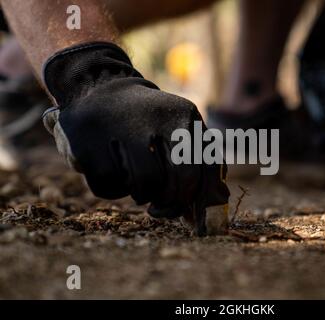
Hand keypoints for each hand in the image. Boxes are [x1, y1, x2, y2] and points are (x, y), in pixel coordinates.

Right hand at [42, 42, 228, 234]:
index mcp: (184, 115)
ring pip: (146, 187)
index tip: (194, 216)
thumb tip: (217, 202)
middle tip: (161, 206)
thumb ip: (199, 161)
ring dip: (142, 195)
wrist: (95, 90)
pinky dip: (113, 189)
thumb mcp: (178, 128)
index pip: (205, 167)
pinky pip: (111, 188)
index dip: (202, 198)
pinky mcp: (88, 143)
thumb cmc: (145, 122)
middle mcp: (156, 118)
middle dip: (172, 203)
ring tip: (135, 180)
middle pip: (178, 181)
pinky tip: (112, 170)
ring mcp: (120, 129)